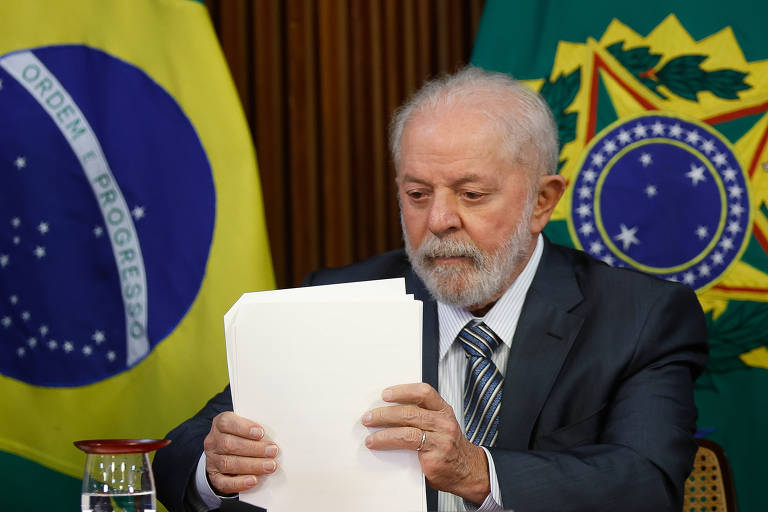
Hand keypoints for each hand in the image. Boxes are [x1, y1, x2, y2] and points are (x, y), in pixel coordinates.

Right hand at [203, 412, 278, 493]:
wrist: (225, 456)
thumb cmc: (241, 437)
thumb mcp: (244, 428)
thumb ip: (255, 429)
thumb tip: (277, 433)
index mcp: (219, 425)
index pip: (226, 422)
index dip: (243, 427)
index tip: (261, 433)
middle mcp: (213, 442)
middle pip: (229, 444)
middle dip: (254, 448)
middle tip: (273, 451)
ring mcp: (212, 461)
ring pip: (228, 463)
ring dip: (252, 465)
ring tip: (270, 466)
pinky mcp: (215, 478)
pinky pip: (224, 482)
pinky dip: (240, 482)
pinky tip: (254, 480)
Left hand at [362, 383, 489, 503]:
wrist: (468, 471)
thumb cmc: (450, 448)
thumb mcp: (441, 426)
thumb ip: (421, 418)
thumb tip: (387, 414)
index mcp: (443, 411)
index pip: (424, 392)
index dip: (403, 391)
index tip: (385, 394)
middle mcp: (443, 423)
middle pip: (410, 411)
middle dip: (385, 413)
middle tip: (369, 417)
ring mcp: (440, 440)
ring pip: (407, 430)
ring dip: (384, 431)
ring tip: (370, 435)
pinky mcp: (434, 457)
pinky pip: (407, 448)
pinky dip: (390, 444)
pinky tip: (379, 445)